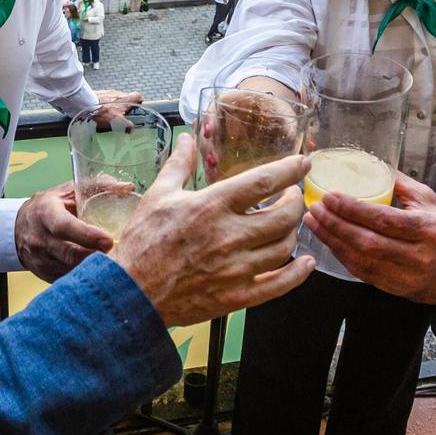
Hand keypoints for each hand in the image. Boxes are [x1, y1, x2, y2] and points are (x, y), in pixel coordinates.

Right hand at [16, 183, 113, 280]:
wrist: (18, 228)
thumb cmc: (49, 207)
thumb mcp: (67, 191)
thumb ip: (96, 187)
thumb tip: (127, 187)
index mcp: (45, 213)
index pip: (64, 227)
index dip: (87, 235)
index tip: (109, 241)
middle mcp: (39, 238)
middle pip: (69, 254)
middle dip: (95, 256)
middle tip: (117, 256)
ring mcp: (40, 259)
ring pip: (70, 270)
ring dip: (92, 269)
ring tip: (112, 265)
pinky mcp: (44, 274)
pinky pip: (67, 279)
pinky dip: (83, 276)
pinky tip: (97, 272)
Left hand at [90, 89, 143, 121]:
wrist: (85, 103)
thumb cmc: (102, 111)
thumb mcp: (118, 121)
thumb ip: (127, 125)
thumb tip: (131, 129)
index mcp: (125, 99)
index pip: (138, 96)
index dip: (139, 102)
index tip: (138, 107)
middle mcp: (118, 93)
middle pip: (126, 98)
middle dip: (125, 106)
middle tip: (122, 116)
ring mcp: (108, 92)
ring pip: (115, 99)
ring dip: (114, 105)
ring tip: (109, 115)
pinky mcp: (99, 93)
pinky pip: (105, 99)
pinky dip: (104, 105)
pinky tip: (100, 112)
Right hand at [113, 132, 313, 326]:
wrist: (130, 292)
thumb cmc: (142, 242)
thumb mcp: (158, 195)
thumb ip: (178, 165)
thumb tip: (186, 139)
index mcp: (212, 206)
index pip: (264, 181)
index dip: (291, 169)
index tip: (302, 163)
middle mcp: (229, 236)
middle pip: (284, 215)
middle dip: (296, 201)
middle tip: (292, 195)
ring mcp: (235, 268)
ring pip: (284, 247)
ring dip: (293, 232)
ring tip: (286, 224)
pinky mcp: (236, 295)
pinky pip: (279, 285)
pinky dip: (298, 274)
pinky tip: (304, 263)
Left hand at [305, 174, 435, 307]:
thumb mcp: (432, 202)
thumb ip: (402, 185)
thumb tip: (372, 165)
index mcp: (428, 229)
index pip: (384, 219)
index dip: (353, 209)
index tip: (330, 197)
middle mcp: (418, 255)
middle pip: (368, 241)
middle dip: (336, 225)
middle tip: (315, 209)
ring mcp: (407, 276)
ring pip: (361, 260)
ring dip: (333, 242)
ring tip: (315, 224)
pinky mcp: (397, 289)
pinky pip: (363, 274)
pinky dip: (343, 257)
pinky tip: (330, 243)